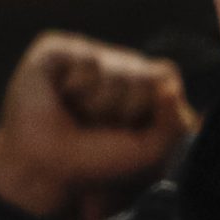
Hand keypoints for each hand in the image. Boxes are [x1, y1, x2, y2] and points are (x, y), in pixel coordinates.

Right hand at [0, 33, 196, 219]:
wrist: (47, 170)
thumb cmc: (98, 165)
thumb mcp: (148, 155)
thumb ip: (173, 125)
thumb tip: (170, 88)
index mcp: (145, 89)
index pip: (166, 76)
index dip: (148, 110)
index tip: (129, 134)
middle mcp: (119, 67)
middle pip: (142, 75)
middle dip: (123, 112)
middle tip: (98, 129)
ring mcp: (90, 56)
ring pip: (116, 71)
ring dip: (98, 106)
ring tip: (78, 116)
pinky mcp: (60, 50)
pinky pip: (88, 62)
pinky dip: (77, 90)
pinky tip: (62, 99)